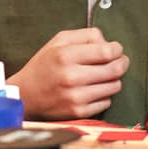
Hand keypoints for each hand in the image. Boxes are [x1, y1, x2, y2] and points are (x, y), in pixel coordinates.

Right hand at [10, 28, 127, 119]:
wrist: (25, 96)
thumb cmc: (44, 66)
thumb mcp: (58, 41)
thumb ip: (85, 36)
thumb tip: (109, 43)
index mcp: (65, 55)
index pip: (107, 51)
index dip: (117, 49)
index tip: (116, 49)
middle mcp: (71, 76)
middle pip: (115, 69)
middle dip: (122, 63)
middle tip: (119, 61)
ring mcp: (76, 97)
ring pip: (114, 86)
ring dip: (113, 80)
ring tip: (102, 76)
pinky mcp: (79, 112)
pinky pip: (106, 102)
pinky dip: (103, 95)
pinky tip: (92, 90)